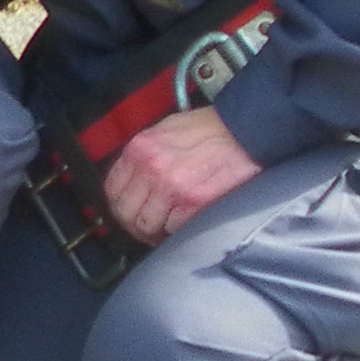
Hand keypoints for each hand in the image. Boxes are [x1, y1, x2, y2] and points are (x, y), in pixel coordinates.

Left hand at [99, 106, 260, 244]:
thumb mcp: (166, 130)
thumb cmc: (211, 129)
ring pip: (147, 225)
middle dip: (135, 224)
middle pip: (126, 213)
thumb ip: (145, 155)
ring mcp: (172, 187)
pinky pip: (174, 230)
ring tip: (168, 227)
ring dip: (156, 231)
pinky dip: (178, 231)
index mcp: (140, 148)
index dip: (120, 206)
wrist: (247, 131)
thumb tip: (132, 180)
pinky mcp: (194, 203)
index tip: (129, 212)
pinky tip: (186, 224)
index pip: (112, 189)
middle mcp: (151, 168)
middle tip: (147, 227)